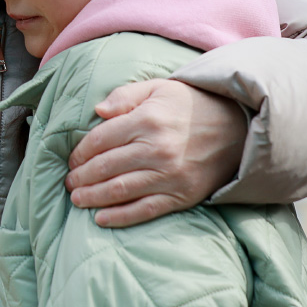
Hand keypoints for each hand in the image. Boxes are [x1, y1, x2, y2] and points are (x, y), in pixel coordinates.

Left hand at [65, 78, 246, 227]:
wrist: (237, 128)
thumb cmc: (190, 105)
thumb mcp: (158, 88)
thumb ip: (124, 95)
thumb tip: (97, 110)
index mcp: (147, 120)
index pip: (101, 139)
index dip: (81, 152)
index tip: (71, 159)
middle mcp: (156, 149)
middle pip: (106, 167)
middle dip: (81, 176)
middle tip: (69, 181)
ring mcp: (169, 175)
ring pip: (120, 190)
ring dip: (93, 197)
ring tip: (77, 199)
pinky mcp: (181, 196)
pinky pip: (144, 210)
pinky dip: (120, 217)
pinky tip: (101, 218)